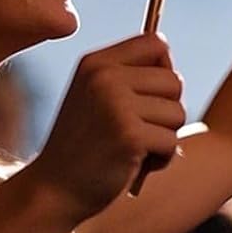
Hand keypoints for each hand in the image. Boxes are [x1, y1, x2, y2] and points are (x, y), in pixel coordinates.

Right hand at [29, 34, 185, 219]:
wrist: (54, 190)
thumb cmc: (83, 147)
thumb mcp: (95, 98)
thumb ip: (128, 78)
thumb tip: (172, 71)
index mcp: (96, 63)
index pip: (156, 42)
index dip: (164, 70)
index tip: (148, 96)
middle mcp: (105, 77)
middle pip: (174, 80)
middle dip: (167, 111)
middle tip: (141, 130)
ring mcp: (116, 105)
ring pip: (177, 113)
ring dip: (165, 137)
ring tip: (136, 149)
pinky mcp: (129, 136)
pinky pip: (172, 141)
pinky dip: (162, 159)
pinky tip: (137, 165)